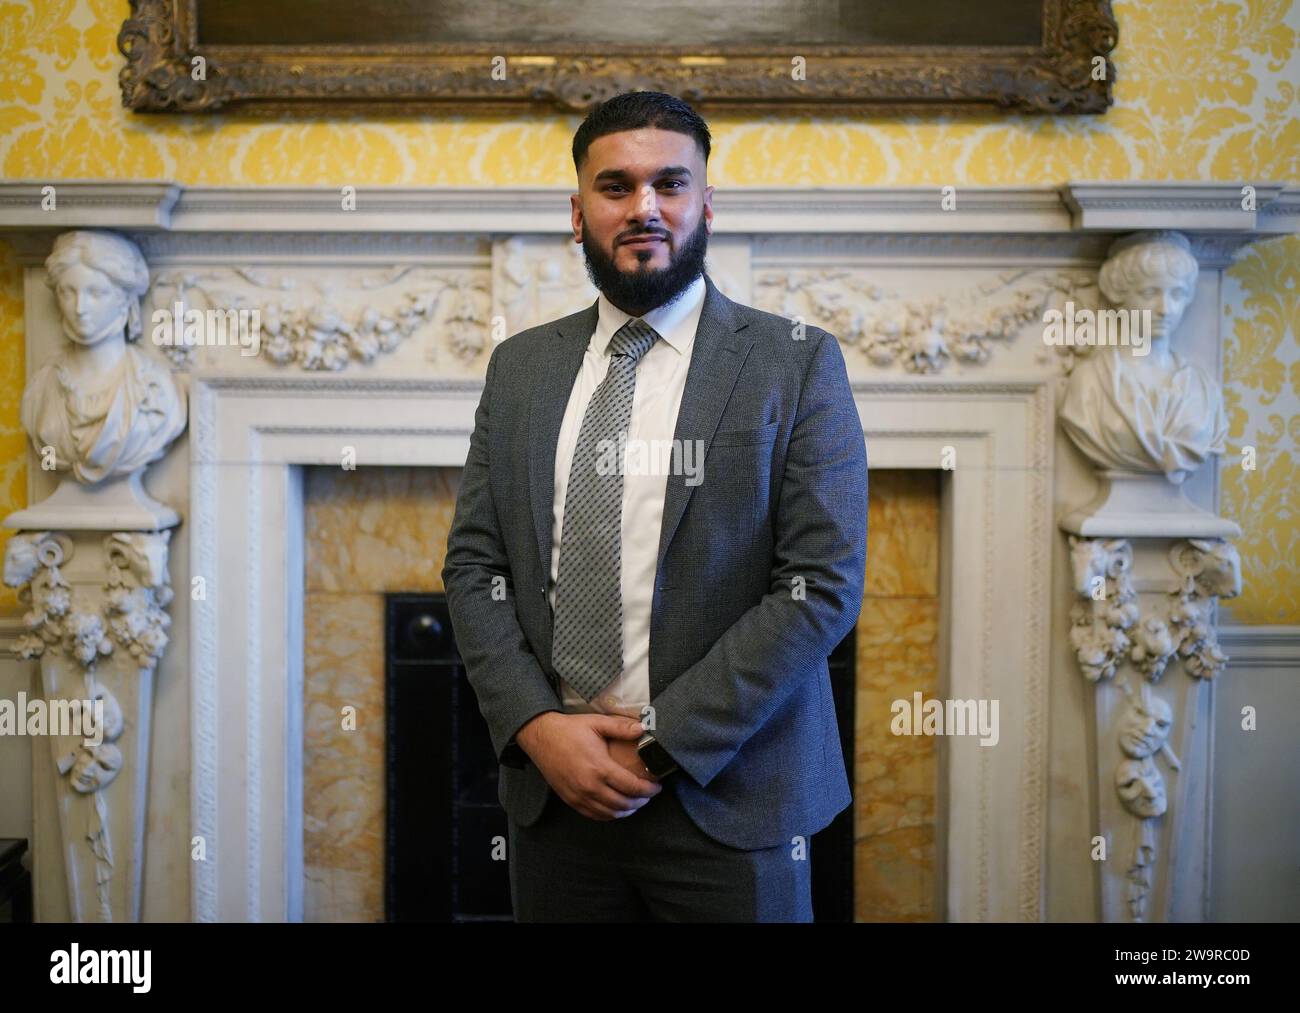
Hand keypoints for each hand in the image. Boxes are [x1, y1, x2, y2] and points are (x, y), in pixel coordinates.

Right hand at [516, 712, 661, 820]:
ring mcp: (579, 796)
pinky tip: (616, 807)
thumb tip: (643, 728)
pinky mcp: (571, 800)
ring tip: (636, 801)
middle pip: (624, 804)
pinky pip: (595, 815)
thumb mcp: (596, 723)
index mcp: (599, 768)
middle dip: (641, 801)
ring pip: (610, 814)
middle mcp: (590, 786)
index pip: (632, 787)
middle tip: (648, 794)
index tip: (657, 787)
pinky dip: (609, 814)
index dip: (648, 790)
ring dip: (627, 810)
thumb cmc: (569, 730)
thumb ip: (621, 727)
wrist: (541, 737)